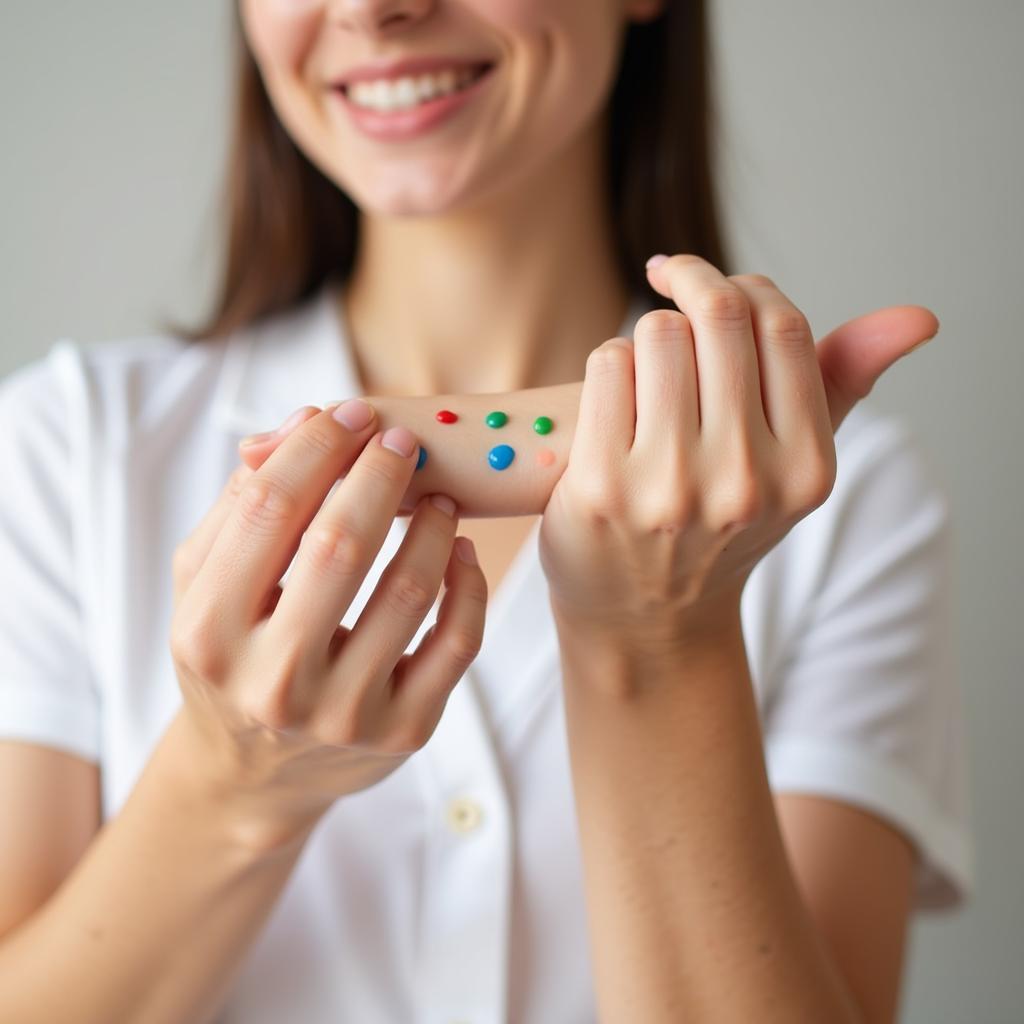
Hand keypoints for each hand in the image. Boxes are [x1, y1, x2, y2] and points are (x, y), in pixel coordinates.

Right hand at [169, 403, 485, 850]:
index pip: (268, 510)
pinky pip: (458, 643)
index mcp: (209, 633)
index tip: (350, 415)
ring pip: (409, 592)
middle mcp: (274, 681)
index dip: (316, 447)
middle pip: (340, 546)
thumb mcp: (204, 585)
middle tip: (400, 443)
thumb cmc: (231, 656)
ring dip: (431, 526)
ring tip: (435, 496)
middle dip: (378, 475)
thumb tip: (303, 422)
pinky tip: (459, 549)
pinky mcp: (404, 731)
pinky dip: (470, 584)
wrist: (253, 772)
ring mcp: (344, 714)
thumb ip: (241, 503)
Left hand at [537, 253, 938, 653]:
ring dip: (649, 333)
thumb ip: (843, 383)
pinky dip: (610, 365)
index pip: (783, 327)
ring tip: (647, 368)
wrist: (647, 616)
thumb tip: (918, 317)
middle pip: (719, 315)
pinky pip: (608, 365)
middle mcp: (744, 480)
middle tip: (671, 284)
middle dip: (692, 286)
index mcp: (805, 470)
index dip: (746, 286)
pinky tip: (614, 399)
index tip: (717, 285)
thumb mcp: (791, 466)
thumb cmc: (719, 527)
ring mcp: (671, 486)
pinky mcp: (602, 487)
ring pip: (659, 333)